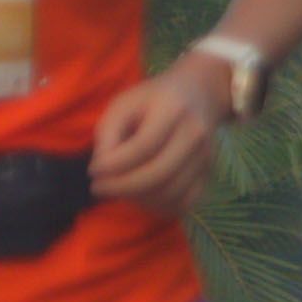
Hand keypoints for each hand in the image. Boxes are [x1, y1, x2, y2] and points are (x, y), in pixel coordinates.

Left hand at [90, 64, 233, 217]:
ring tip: (119, 191)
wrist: (199, 94)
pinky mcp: (209, 172)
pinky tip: (142, 199)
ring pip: (172, 192)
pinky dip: (161, 207)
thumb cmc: (152, 99)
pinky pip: (187, 201)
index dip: (113, 165)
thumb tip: (103, 171)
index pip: (142, 147)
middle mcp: (195, 134)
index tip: (93, 170)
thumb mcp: (122, 105)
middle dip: (122, 187)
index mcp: (172, 109)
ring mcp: (206, 155)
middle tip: (99, 188)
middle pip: (158, 173)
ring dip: (139, 199)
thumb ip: (108, 135)